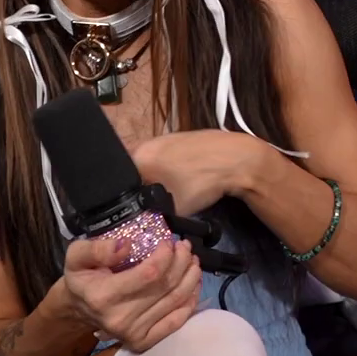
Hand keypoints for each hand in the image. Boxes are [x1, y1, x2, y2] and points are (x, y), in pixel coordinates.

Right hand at [62, 236, 200, 352]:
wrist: (78, 308)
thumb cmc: (81, 278)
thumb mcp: (78, 255)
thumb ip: (97, 248)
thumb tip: (126, 245)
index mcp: (104, 296)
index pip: (149, 274)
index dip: (166, 256)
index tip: (169, 241)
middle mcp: (120, 319)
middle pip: (165, 287)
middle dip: (182, 262)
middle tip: (184, 246)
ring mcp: (133, 333)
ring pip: (175, 301)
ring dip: (190, 277)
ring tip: (192, 260)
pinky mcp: (143, 342)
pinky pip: (176, 321)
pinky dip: (190, 301)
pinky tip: (194, 284)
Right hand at [130, 129, 266, 216]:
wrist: (237, 159)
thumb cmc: (201, 182)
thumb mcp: (173, 208)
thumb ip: (153, 213)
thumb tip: (145, 218)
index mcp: (137, 156)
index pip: (119, 182)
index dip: (126, 200)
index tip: (136, 211)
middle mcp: (146, 143)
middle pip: (134, 172)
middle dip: (143, 189)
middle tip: (154, 204)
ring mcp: (164, 137)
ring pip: (152, 164)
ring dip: (158, 178)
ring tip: (172, 191)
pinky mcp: (181, 137)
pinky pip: (167, 157)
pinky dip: (172, 169)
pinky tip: (184, 178)